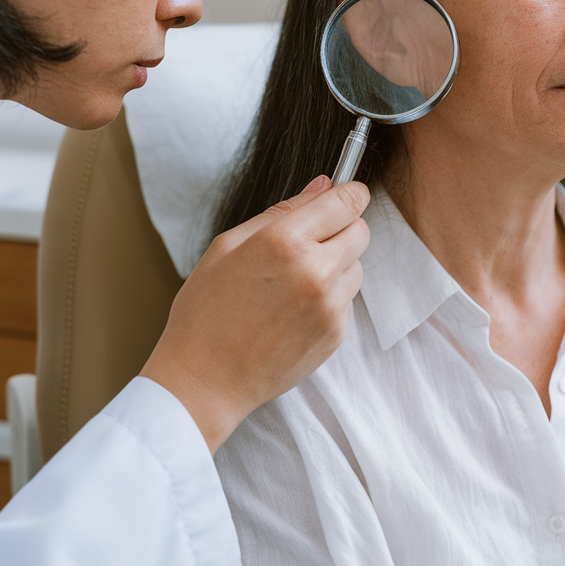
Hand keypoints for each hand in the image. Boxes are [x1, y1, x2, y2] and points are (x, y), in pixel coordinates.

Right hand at [140, 176, 369, 452]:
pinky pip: (347, 300)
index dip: (349, 194)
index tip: (345, 195)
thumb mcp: (228, 246)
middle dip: (341, 229)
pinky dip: (329, 297)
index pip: (346, 201)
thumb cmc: (205, 311)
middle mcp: (315, 271)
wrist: (203, 380)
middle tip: (309, 242)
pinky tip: (294, 310)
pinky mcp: (336, 334)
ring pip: (357, 266)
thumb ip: (281, 211)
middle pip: (361, 231)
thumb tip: (323, 185)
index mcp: (284, 241)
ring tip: (293, 282)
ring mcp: (330, 306)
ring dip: (336, 265)